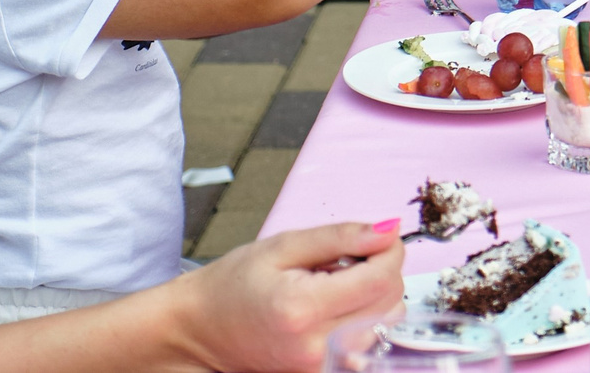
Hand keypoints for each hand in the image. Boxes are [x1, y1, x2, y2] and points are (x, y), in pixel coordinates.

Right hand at [173, 221, 405, 372]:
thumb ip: (340, 237)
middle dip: (382, 271)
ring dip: (374, 295)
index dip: (390, 251)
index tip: (377, 239)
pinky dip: (362, 317)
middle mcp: (315, 346)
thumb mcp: (283, 246)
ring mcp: (319, 366)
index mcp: (303, 308)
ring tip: (334, 284)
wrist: (198, 329)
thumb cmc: (233, 284)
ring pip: (384, 322)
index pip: (382, 279)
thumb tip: (389, 230)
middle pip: (391, 303)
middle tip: (346, 260)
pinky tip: (333, 306)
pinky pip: (366, 340)